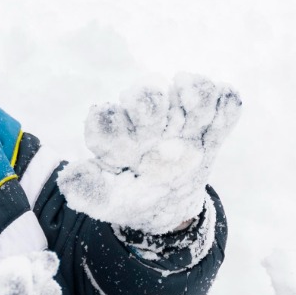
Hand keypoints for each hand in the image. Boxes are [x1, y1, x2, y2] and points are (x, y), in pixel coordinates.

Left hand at [62, 72, 242, 234]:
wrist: (168, 206)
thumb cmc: (133, 198)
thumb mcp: (110, 201)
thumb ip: (90, 190)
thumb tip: (68, 177)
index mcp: (118, 135)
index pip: (107, 119)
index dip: (109, 123)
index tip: (120, 143)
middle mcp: (148, 119)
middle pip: (149, 93)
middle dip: (151, 104)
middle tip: (158, 133)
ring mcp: (182, 120)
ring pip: (191, 89)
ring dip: (193, 97)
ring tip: (193, 124)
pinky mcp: (212, 126)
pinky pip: (227, 104)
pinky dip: (226, 107)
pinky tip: (215, 128)